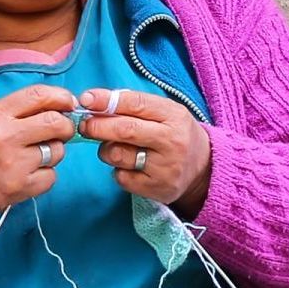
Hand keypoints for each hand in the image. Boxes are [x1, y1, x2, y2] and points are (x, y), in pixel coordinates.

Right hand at [0, 84, 76, 223]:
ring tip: (34, 156)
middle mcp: (6, 136)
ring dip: (53, 152)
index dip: (61, 97)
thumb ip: (17, 111)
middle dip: (65, 126)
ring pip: (57, 151)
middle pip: (56, 123)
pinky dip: (45, 175)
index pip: (39, 95)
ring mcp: (14, 164)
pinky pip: (51, 176)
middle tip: (60, 132)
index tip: (68, 103)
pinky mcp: (20, 187)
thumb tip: (58, 106)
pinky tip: (28, 174)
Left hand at [78, 88, 212, 217]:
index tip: (86, 99)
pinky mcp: (157, 188)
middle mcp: (171, 141)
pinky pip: (122, 177)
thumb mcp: (164, 113)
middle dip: (97, 126)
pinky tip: (128, 167)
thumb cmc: (175, 134)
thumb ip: (134, 105)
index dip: (107, 101)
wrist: (204, 170)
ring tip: (113, 147)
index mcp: (174, 116)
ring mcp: (165, 167)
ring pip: (118, 155)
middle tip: (84, 125)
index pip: (136, 103)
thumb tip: (95, 101)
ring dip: (106, 150)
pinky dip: (118, 170)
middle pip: (125, 130)